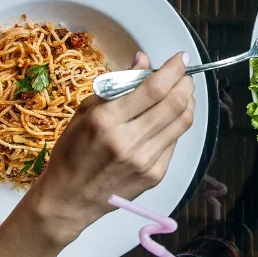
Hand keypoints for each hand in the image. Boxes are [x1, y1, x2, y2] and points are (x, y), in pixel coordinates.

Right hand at [23, 51, 195, 245]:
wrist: (69, 198)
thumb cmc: (73, 151)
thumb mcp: (85, 112)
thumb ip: (117, 85)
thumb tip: (143, 61)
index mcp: (106, 120)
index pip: (153, 89)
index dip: (173, 70)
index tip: (180, 58)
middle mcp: (128, 141)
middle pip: (175, 104)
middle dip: (185, 83)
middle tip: (184, 75)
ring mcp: (145, 161)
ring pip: (182, 123)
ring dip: (187, 102)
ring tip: (182, 93)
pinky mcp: (154, 175)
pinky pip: (174, 142)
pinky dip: (176, 125)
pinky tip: (169, 118)